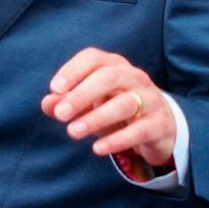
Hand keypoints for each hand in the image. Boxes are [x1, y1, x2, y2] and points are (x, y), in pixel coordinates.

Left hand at [40, 47, 176, 170]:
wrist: (160, 126)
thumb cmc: (117, 109)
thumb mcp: (92, 103)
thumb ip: (67, 102)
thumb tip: (48, 104)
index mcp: (115, 66)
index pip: (94, 58)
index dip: (73, 71)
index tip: (54, 89)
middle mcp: (134, 77)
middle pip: (109, 77)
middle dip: (81, 95)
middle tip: (60, 114)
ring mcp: (150, 99)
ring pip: (124, 104)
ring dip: (96, 118)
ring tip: (73, 132)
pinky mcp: (159, 124)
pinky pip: (139, 130)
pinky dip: (117, 139)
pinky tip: (98, 149)